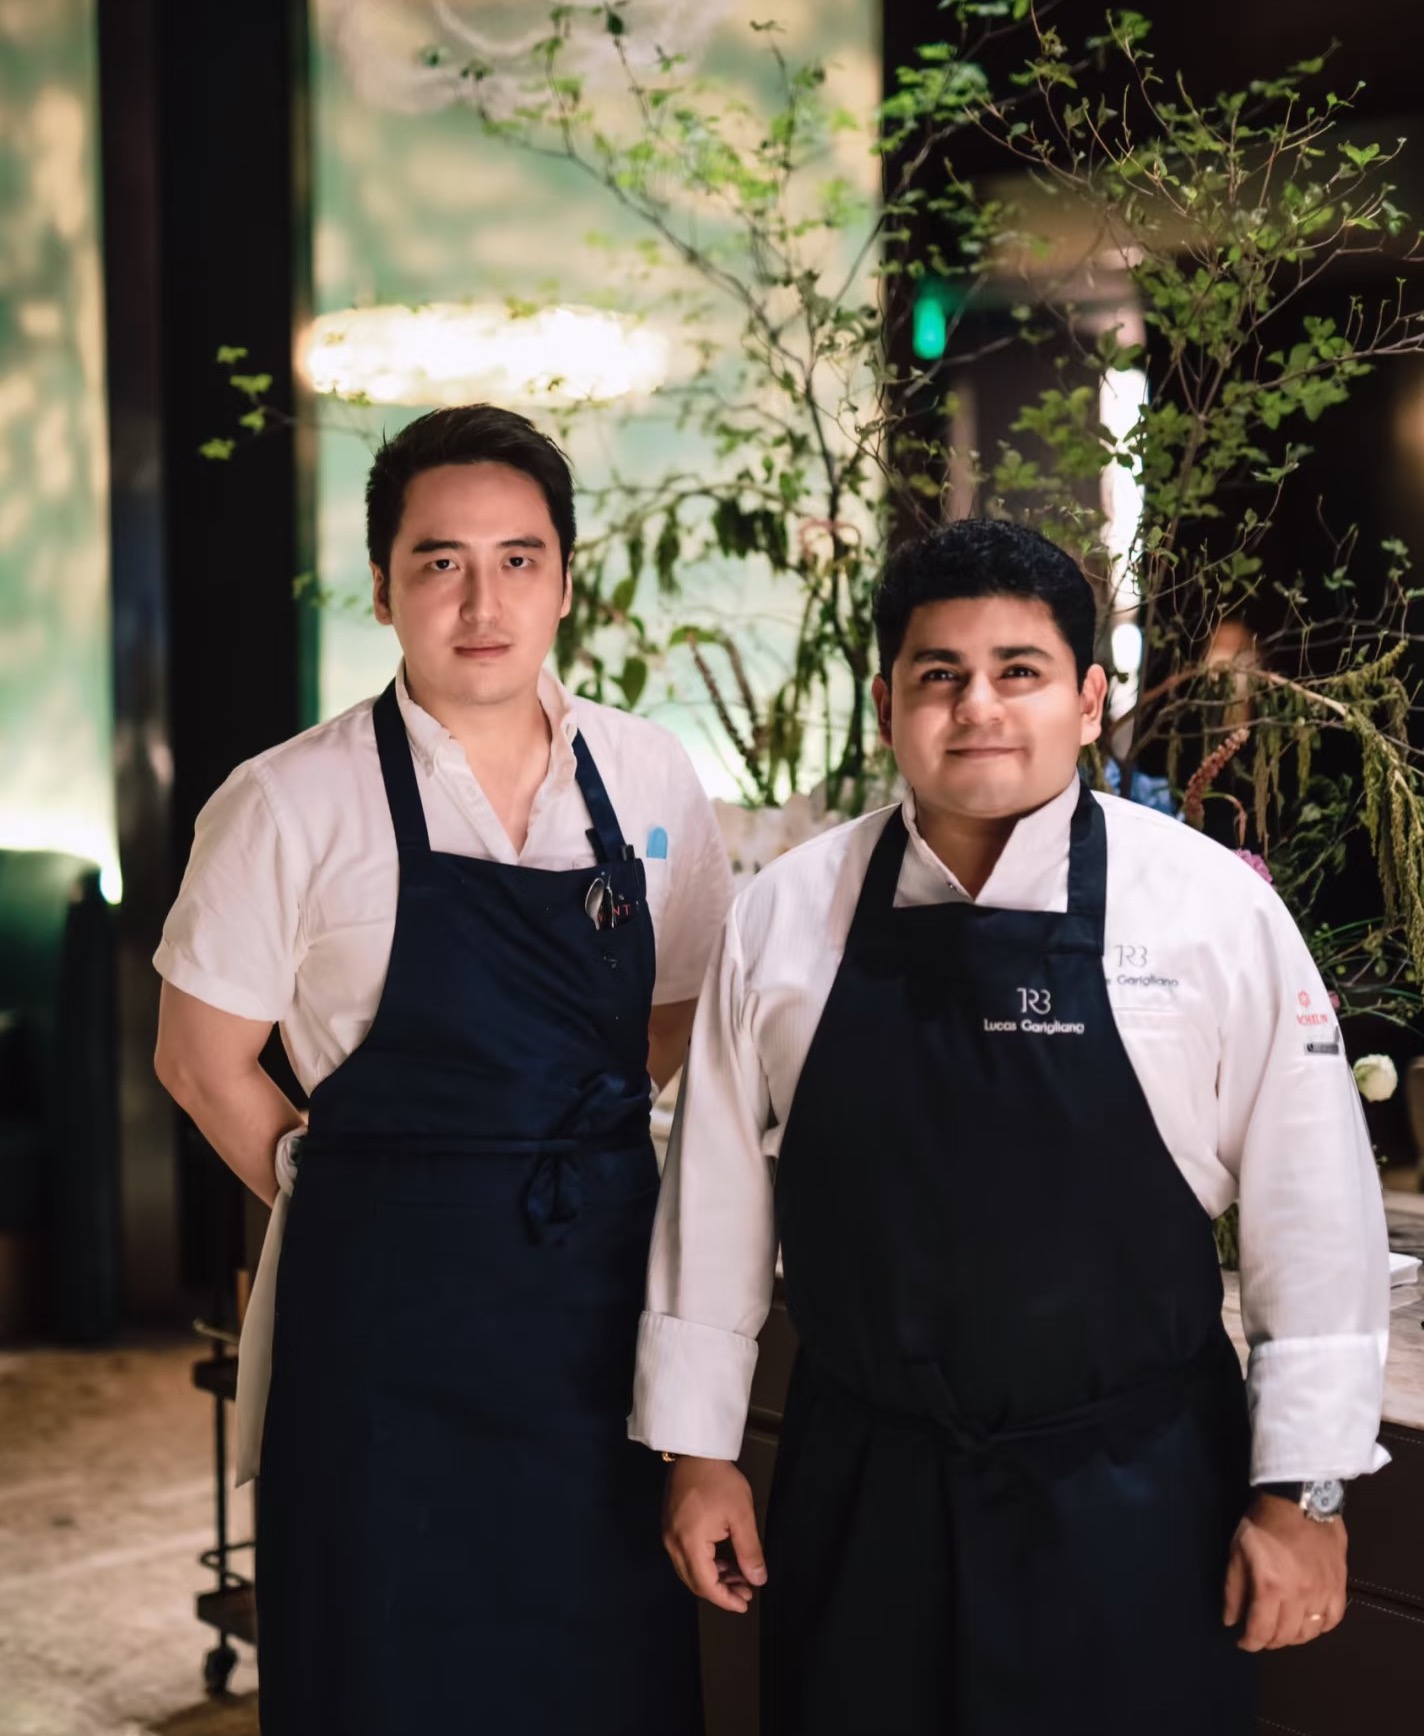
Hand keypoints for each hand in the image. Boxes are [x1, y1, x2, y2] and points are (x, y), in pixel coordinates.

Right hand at [662, 1456, 766, 1613]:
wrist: (695, 1451)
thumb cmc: (718, 1479)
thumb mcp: (741, 1515)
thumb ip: (750, 1551)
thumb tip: (758, 1579)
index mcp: (690, 1543)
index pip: (706, 1585)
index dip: (726, 1600)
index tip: (744, 1604)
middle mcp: (673, 1544)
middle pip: (695, 1582)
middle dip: (721, 1591)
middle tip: (746, 1591)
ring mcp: (668, 1535)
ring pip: (690, 1571)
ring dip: (713, 1578)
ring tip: (739, 1576)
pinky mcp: (670, 1526)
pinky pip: (685, 1557)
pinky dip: (704, 1565)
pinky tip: (722, 1561)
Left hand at [1222, 1493, 1347, 1650]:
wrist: (1298, 1498)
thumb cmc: (1262, 1522)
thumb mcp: (1237, 1550)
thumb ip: (1233, 1589)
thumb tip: (1230, 1620)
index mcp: (1270, 1586)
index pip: (1261, 1630)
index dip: (1250, 1643)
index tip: (1242, 1642)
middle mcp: (1299, 1595)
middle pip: (1286, 1636)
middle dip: (1269, 1641)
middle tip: (1261, 1635)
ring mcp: (1323, 1591)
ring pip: (1310, 1632)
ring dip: (1294, 1637)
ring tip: (1282, 1630)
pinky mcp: (1339, 1584)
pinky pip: (1333, 1619)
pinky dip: (1320, 1626)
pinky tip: (1309, 1622)